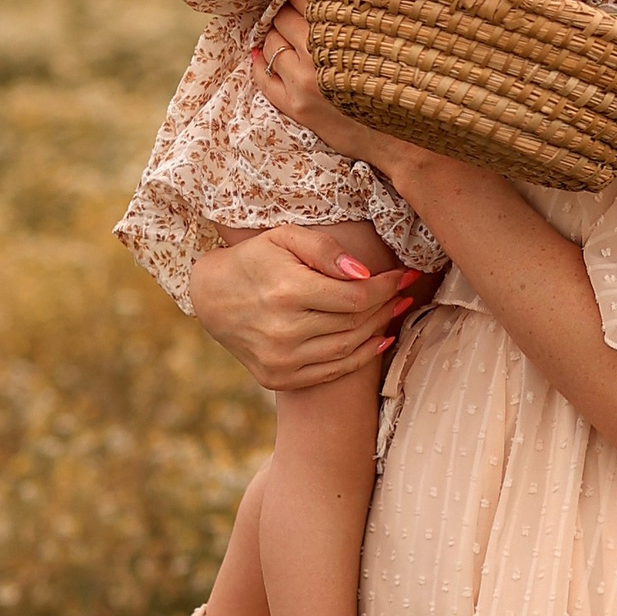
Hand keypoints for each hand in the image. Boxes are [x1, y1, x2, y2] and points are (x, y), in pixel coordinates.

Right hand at [187, 226, 425, 392]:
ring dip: (378, 328)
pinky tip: (378, 339)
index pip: (355, 297)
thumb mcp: (285, 237)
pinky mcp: (278, 378)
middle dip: (386, 305)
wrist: (212, 296)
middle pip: (355, 323)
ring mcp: (280, 360)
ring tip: (393, 310)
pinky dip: (361, 357)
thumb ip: (325, 249)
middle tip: (403, 291)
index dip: (385, 288)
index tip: (401, 275)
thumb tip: (364, 272)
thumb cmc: (255, 260)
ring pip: (348, 348)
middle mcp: (283, 331)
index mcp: (287, 292)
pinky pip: (332, 371)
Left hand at [252, 2, 419, 175]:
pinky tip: (259, 56)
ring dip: (273, 36)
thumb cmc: (400, 87)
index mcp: (344, 32)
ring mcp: (304, 83)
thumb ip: (357, 20)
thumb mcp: (385, 43)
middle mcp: (321, 54)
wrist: (403, 140)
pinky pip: (262, 80)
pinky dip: (257, 64)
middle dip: (286, 13)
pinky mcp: (297, 108)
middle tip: (296, 15)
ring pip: (270, 44)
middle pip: (283, 17)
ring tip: (284, 36)